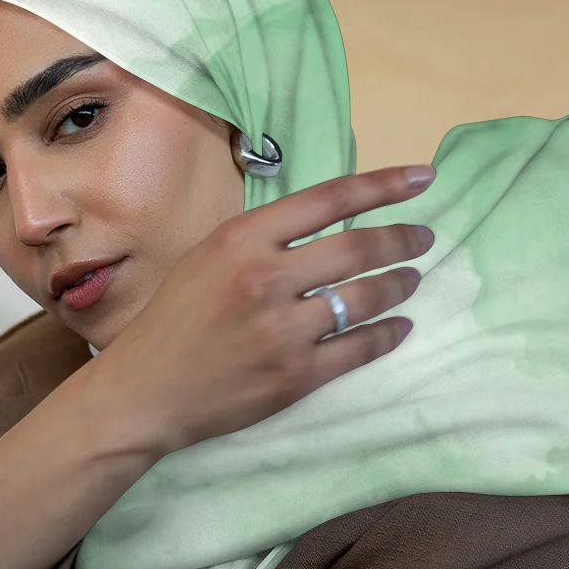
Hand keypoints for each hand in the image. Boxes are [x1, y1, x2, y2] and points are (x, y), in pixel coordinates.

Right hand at [93, 162, 435, 455]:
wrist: (145, 391)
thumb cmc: (176, 319)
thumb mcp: (208, 257)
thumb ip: (263, 238)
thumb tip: (329, 219)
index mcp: (242, 239)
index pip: (330, 200)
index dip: (384, 185)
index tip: (422, 178)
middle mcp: (265, 278)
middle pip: (358, 249)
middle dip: (402, 240)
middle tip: (423, 239)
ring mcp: (282, 330)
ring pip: (365, 298)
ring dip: (399, 285)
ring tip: (411, 279)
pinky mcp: (294, 376)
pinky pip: (359, 348)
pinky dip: (388, 334)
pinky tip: (398, 326)